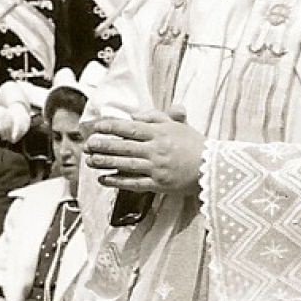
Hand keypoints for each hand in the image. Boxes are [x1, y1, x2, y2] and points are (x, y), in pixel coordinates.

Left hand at [84, 106, 204, 193]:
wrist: (212, 167)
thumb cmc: (194, 144)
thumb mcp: (177, 124)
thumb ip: (155, 117)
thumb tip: (133, 116)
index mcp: (161, 133)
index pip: (130, 128)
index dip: (111, 127)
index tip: (97, 127)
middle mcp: (157, 150)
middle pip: (124, 146)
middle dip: (103, 145)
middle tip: (88, 144)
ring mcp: (157, 168)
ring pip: (126, 164)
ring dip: (105, 162)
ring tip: (90, 161)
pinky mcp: (158, 184)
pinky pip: (134, 182)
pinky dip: (117, 180)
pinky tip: (104, 178)